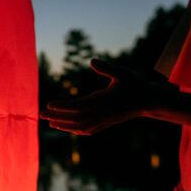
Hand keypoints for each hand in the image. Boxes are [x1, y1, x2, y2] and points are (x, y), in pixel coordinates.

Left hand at [41, 59, 172, 135]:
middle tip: (40, 114)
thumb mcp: (122, 73)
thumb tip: (92, 60)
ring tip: (50, 122)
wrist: (150, 102)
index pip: (78, 105)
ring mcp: (104, 120)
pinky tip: (68, 128)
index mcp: (103, 101)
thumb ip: (107, 68)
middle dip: (57, 116)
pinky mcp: (107, 123)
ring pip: (80, 126)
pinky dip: (76, 130)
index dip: (63, 106)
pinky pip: (89, 130)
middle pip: (75, 117)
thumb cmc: (136, 85)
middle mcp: (102, 113)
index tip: (49, 104)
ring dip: (64, 124)